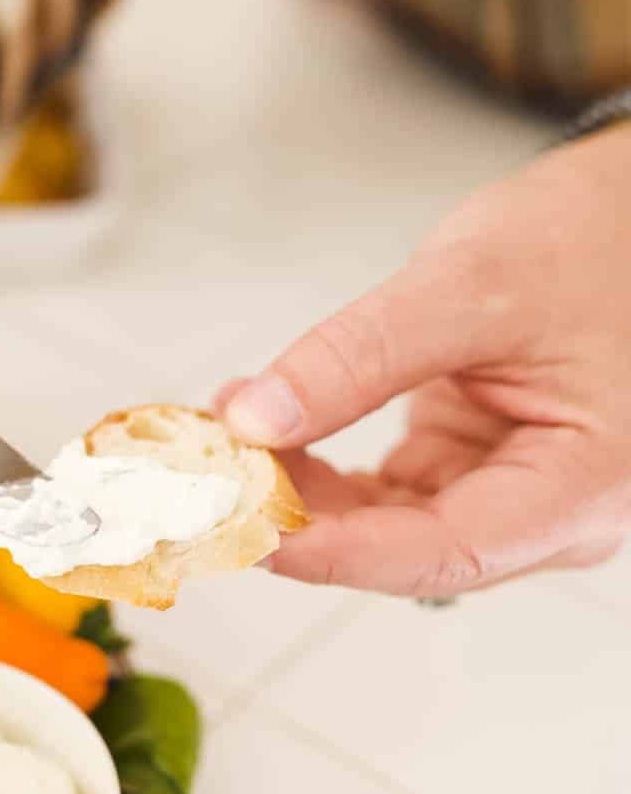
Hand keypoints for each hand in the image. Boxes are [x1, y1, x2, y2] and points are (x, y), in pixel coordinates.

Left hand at [216, 125, 630, 595]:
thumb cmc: (594, 240)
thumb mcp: (471, 285)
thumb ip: (359, 357)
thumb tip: (253, 420)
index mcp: (579, 486)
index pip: (442, 552)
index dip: (335, 551)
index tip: (245, 526)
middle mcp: (548, 513)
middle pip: (407, 550)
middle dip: (300, 521)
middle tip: (202, 486)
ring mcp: (510, 495)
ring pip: (385, 526)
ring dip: (299, 492)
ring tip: (215, 442)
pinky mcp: (473, 467)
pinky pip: (386, 493)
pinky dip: (319, 467)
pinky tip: (260, 430)